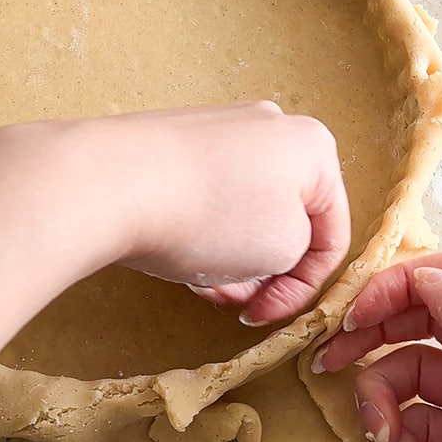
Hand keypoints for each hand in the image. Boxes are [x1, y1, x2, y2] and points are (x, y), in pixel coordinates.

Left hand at [0, 100, 351, 325]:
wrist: (109, 183)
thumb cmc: (210, 215)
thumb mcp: (284, 248)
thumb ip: (300, 252)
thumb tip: (272, 250)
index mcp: (314, 147)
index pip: (332, 234)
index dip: (305, 288)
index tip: (268, 314)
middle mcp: (273, 127)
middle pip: (288, 220)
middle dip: (266, 271)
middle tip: (236, 302)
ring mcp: (222, 129)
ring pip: (247, 211)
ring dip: (234, 257)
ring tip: (202, 281)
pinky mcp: (177, 141)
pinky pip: (209, 195)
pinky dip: (203, 231)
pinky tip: (178, 254)